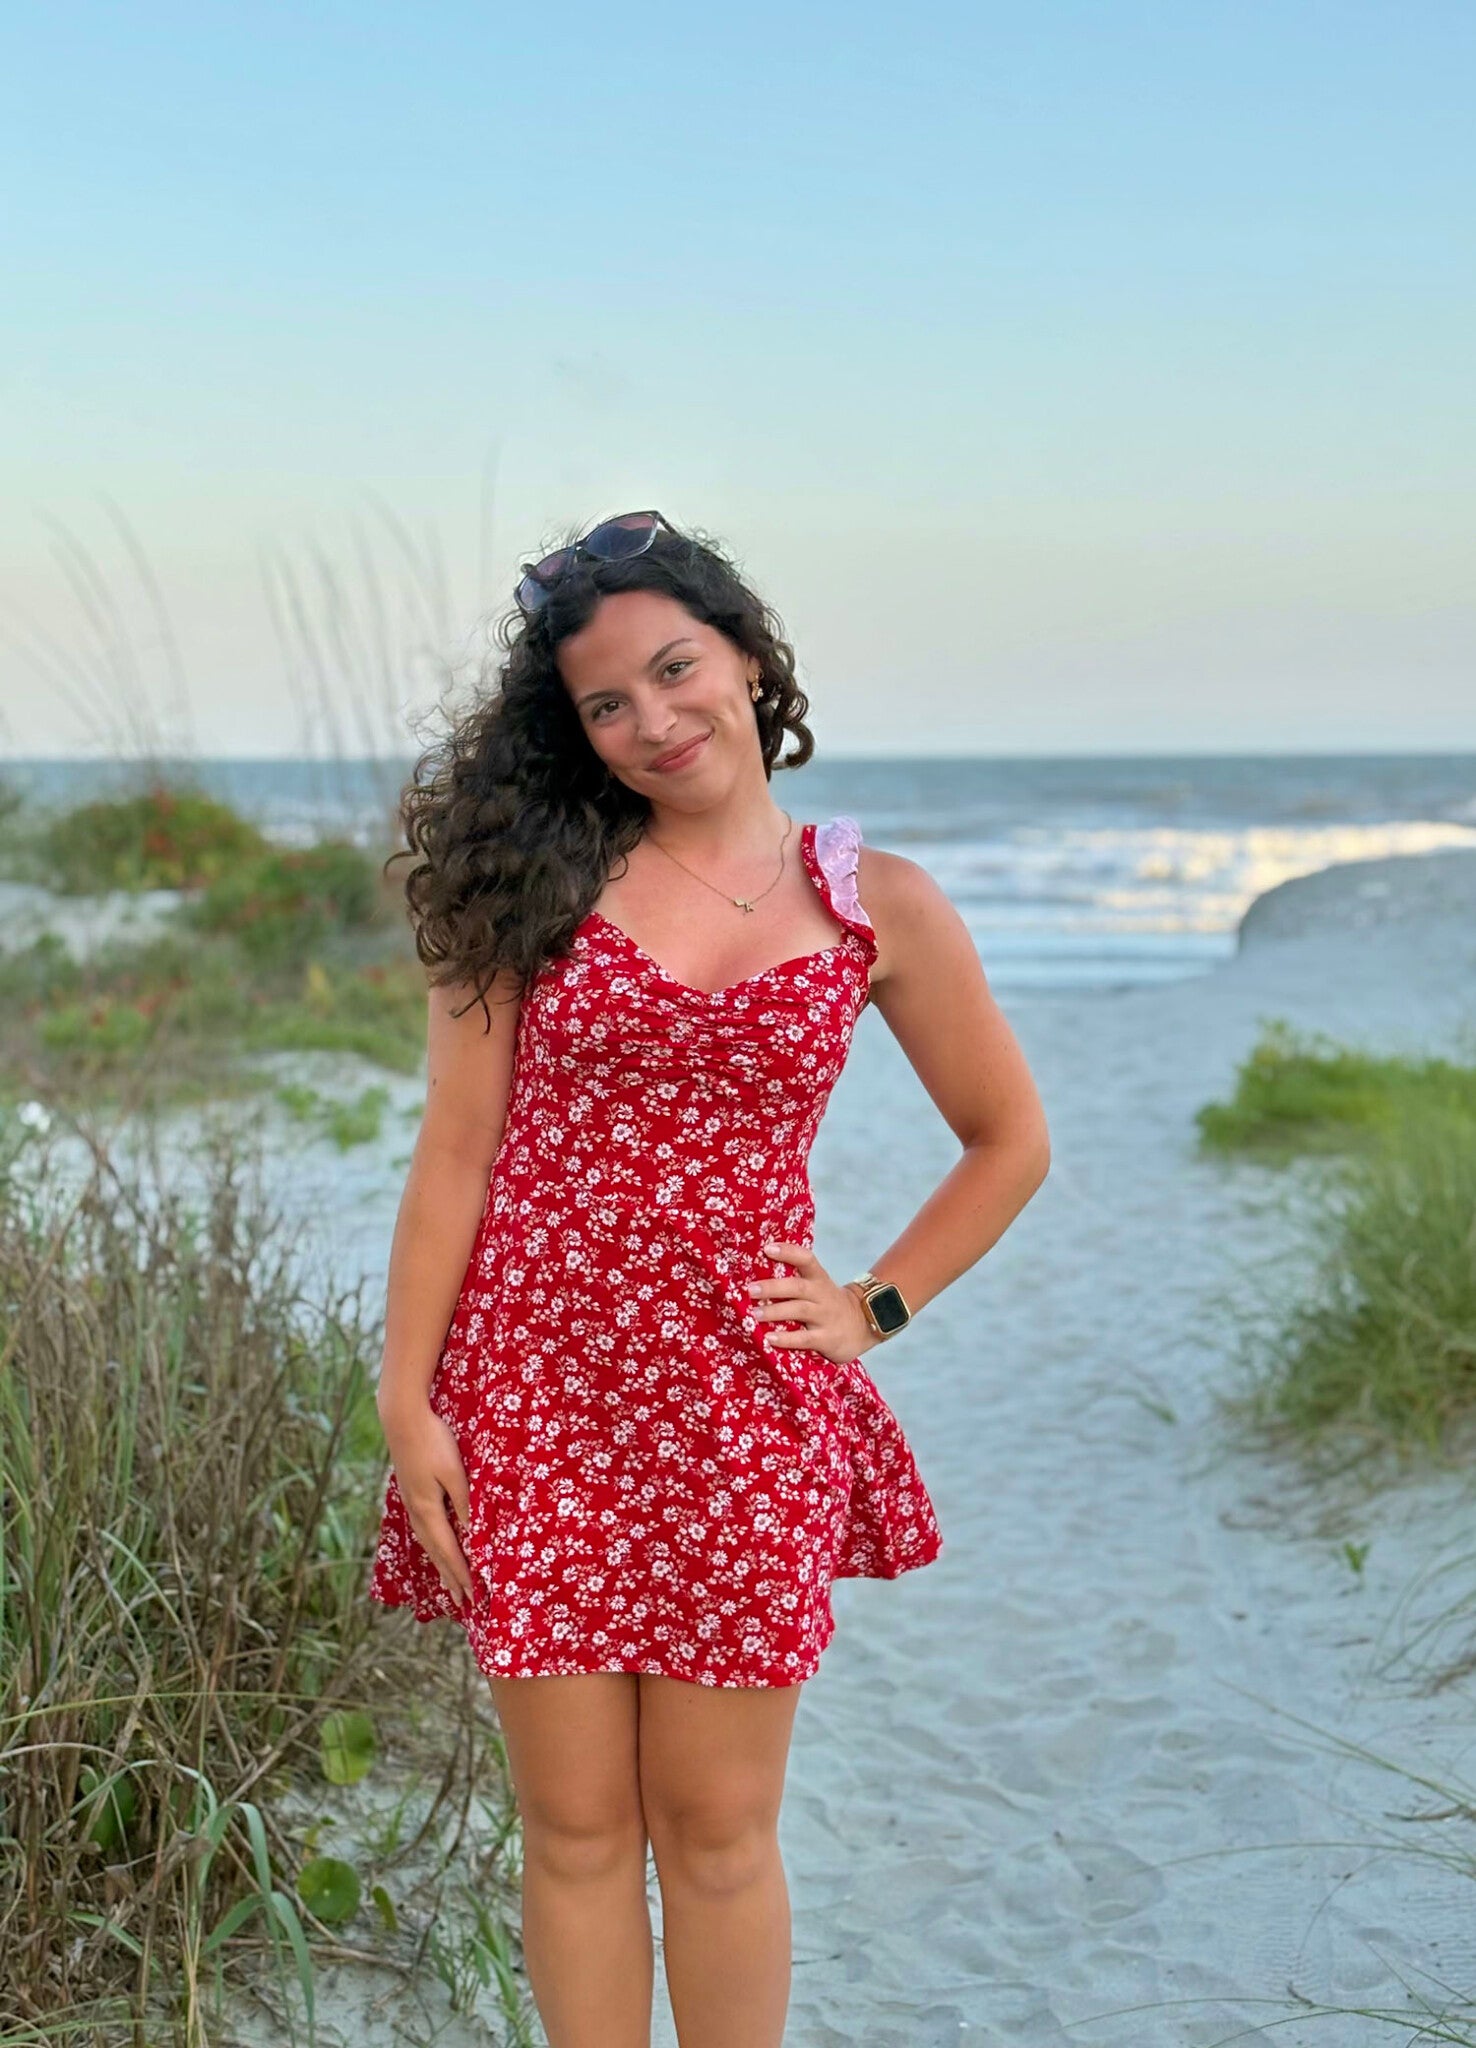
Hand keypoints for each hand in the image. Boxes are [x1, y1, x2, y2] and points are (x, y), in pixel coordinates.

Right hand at [378, 1396, 474, 1610]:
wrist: (402, 1418)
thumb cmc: (434, 1442)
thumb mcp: (455, 1473)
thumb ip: (464, 1503)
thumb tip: (472, 1534)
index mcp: (429, 1510)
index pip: (449, 1551)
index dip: (462, 1574)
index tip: (473, 1595)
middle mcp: (417, 1512)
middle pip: (436, 1552)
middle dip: (451, 1577)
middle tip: (463, 1601)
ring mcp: (411, 1503)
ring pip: (428, 1542)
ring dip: (440, 1564)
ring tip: (449, 1583)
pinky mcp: (411, 1492)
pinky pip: (424, 1529)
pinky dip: (433, 1546)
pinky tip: (436, 1545)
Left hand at [747, 1240, 878, 1362]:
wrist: (864, 1325)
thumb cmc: (828, 1304)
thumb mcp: (819, 1287)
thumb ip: (796, 1281)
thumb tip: (756, 1273)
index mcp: (818, 1279)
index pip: (806, 1259)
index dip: (788, 1252)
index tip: (767, 1249)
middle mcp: (822, 1294)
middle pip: (797, 1286)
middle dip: (773, 1287)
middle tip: (750, 1289)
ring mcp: (825, 1316)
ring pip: (799, 1310)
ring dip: (774, 1311)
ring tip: (753, 1314)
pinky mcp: (827, 1338)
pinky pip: (805, 1338)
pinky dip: (786, 1339)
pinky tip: (769, 1338)